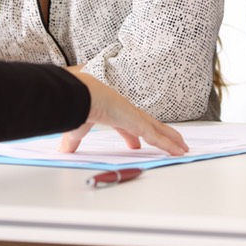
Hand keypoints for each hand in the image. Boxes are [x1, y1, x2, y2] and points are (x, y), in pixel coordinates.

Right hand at [59, 70, 187, 155]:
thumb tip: (63, 150)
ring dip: (170, 138)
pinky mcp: (138, 122)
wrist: (83, 95)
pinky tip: (178, 150)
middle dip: (159, 134)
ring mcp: (134, 116)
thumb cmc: (80, 105)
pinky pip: (157, 136)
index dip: (132, 135)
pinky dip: (169, 144)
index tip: (135, 143)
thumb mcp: (77, 129)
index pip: (126, 125)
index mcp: (113, 112)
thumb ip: (72, 141)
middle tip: (170, 142)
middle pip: (148, 125)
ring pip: (157, 129)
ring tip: (182, 146)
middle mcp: (126, 112)